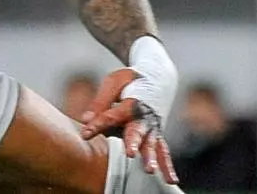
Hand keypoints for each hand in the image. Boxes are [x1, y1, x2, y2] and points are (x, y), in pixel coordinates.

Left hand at [79, 68, 177, 185]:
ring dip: (151, 157)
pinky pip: (163, 152)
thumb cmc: (130, 81)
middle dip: (133, 142)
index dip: (99, 123)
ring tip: (150, 171)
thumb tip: (85, 119)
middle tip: (131, 153)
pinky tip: (171, 180)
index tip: (85, 133)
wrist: (157, 77)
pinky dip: (167, 166)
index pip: (112, 114)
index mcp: (132, 102)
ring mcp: (153, 128)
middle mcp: (144, 117)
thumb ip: (100, 101)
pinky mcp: (157, 136)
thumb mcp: (114, 82)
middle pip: (137, 130)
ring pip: (152, 144)